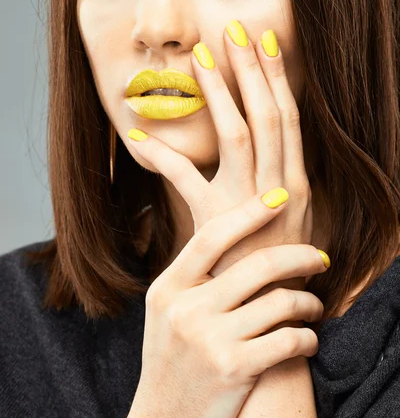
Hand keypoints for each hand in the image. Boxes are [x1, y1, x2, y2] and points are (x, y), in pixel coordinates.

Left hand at [129, 23, 314, 288]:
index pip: (289, 117)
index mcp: (296, 182)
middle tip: (236, 28)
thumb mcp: (285, 215)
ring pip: (241, 134)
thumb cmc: (273, 259)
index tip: (266, 42)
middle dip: (254, 69)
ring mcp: (250, 204)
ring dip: (222, 91)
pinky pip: (186, 182)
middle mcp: (280, 188)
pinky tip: (138, 134)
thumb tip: (257, 142)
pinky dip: (163, 157)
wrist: (267, 310)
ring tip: (202, 54)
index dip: (278, 78)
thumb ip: (274, 178)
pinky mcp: (218, 224)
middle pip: (269, 115)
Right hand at [130, 208, 326, 417]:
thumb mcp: (168, 309)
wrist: (165, 417)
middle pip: (257, 265)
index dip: (249, 212)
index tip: (279, 197)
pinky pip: (287, 339)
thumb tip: (237, 230)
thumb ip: (194, 274)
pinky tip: (308, 337)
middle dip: (300, 256)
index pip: (213, 237)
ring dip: (308, 302)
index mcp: (169, 287)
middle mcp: (186, 310)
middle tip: (321, 256)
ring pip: (280, 302)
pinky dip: (308, 336)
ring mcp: (210, 340)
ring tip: (314, 305)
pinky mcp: (235, 369)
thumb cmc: (173, 355)